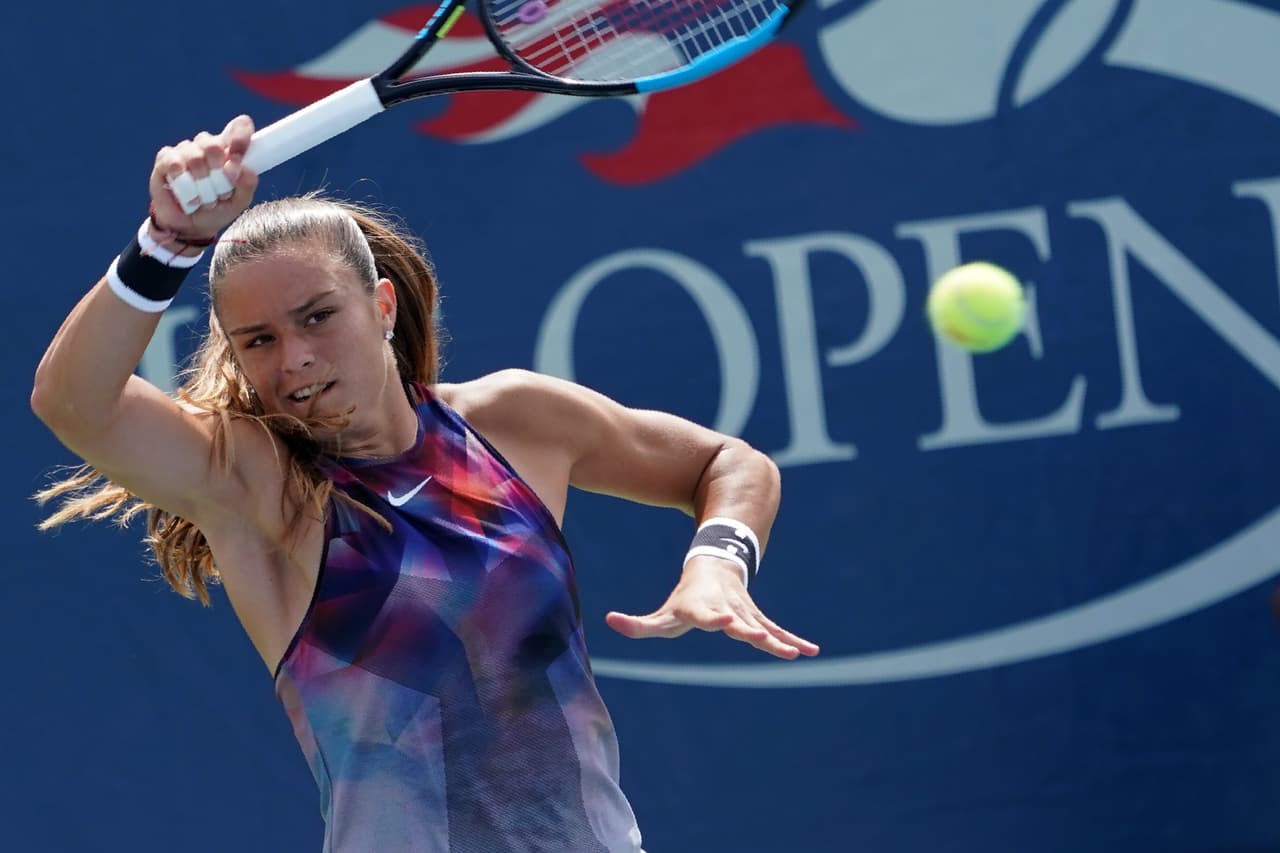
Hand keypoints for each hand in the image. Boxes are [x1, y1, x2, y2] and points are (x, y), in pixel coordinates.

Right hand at [148, 115, 257, 243]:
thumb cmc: (216, 210)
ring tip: (202, 198)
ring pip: (194, 156)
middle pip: (214, 144)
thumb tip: (247, 169)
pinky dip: (181, 180)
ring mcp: (185, 151)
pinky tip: (185, 193)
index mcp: (229, 152)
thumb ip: (246, 186)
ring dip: (200, 183)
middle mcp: (207, 147)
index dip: (240, 135)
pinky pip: (173, 162)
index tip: (240, 152)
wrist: (189, 227)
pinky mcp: (165, 160)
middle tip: (220, 191)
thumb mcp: (238, 203)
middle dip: (218, 170)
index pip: (238, 128)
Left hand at [605, 557, 820, 659]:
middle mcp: (725, 609)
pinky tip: (811, 651)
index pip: (703, 615)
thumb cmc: (685, 599)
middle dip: (748, 631)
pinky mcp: (758, 618)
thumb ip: (639, 623)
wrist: (716, 566)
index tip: (722, 622)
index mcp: (700, 609)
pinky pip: (777, 631)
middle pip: (737, 624)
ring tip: (794, 655)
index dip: (712, 618)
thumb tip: (609, 621)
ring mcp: (745, 613)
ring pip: (762, 628)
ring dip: (777, 641)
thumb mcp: (663, 613)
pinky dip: (792, 641)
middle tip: (757, 638)